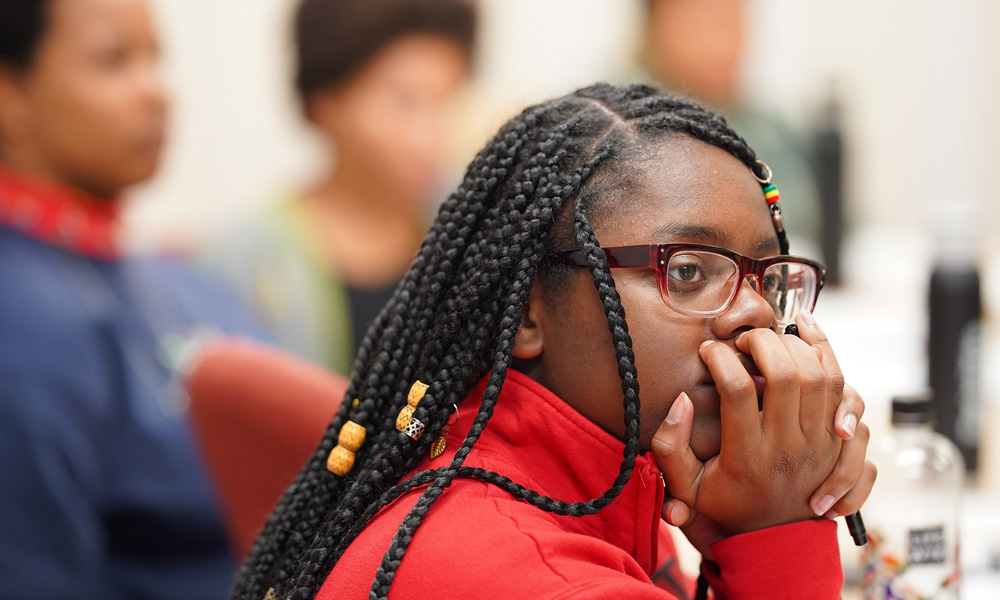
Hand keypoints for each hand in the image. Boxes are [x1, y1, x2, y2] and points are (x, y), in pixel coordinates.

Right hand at [652, 311, 873, 536]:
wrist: (775, 545)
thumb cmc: (725, 509)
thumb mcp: (684, 487)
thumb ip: (670, 445)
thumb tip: (680, 401)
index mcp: (746, 458)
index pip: (739, 390)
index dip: (720, 358)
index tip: (707, 351)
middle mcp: (787, 449)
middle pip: (785, 374)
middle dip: (760, 342)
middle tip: (740, 342)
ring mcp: (818, 444)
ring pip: (819, 376)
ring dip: (793, 344)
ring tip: (768, 336)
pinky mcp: (836, 439)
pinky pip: (842, 387)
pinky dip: (827, 353)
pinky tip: (808, 330)